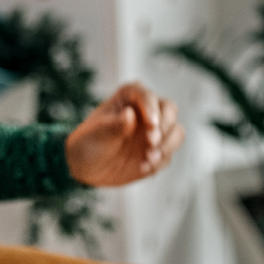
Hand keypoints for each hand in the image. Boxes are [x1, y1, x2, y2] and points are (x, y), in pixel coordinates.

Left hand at [65, 81, 183, 187]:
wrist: (87, 167)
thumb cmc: (89, 142)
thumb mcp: (97, 134)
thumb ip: (115, 125)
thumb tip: (130, 115)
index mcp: (129, 97)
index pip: (147, 96)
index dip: (152, 109)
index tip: (151, 126)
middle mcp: (146, 111)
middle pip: (170, 110)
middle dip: (165, 126)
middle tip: (152, 143)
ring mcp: (155, 131)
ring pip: (176, 132)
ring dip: (167, 146)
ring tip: (149, 158)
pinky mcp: (158, 150)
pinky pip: (168, 154)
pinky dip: (160, 162)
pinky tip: (143, 167)